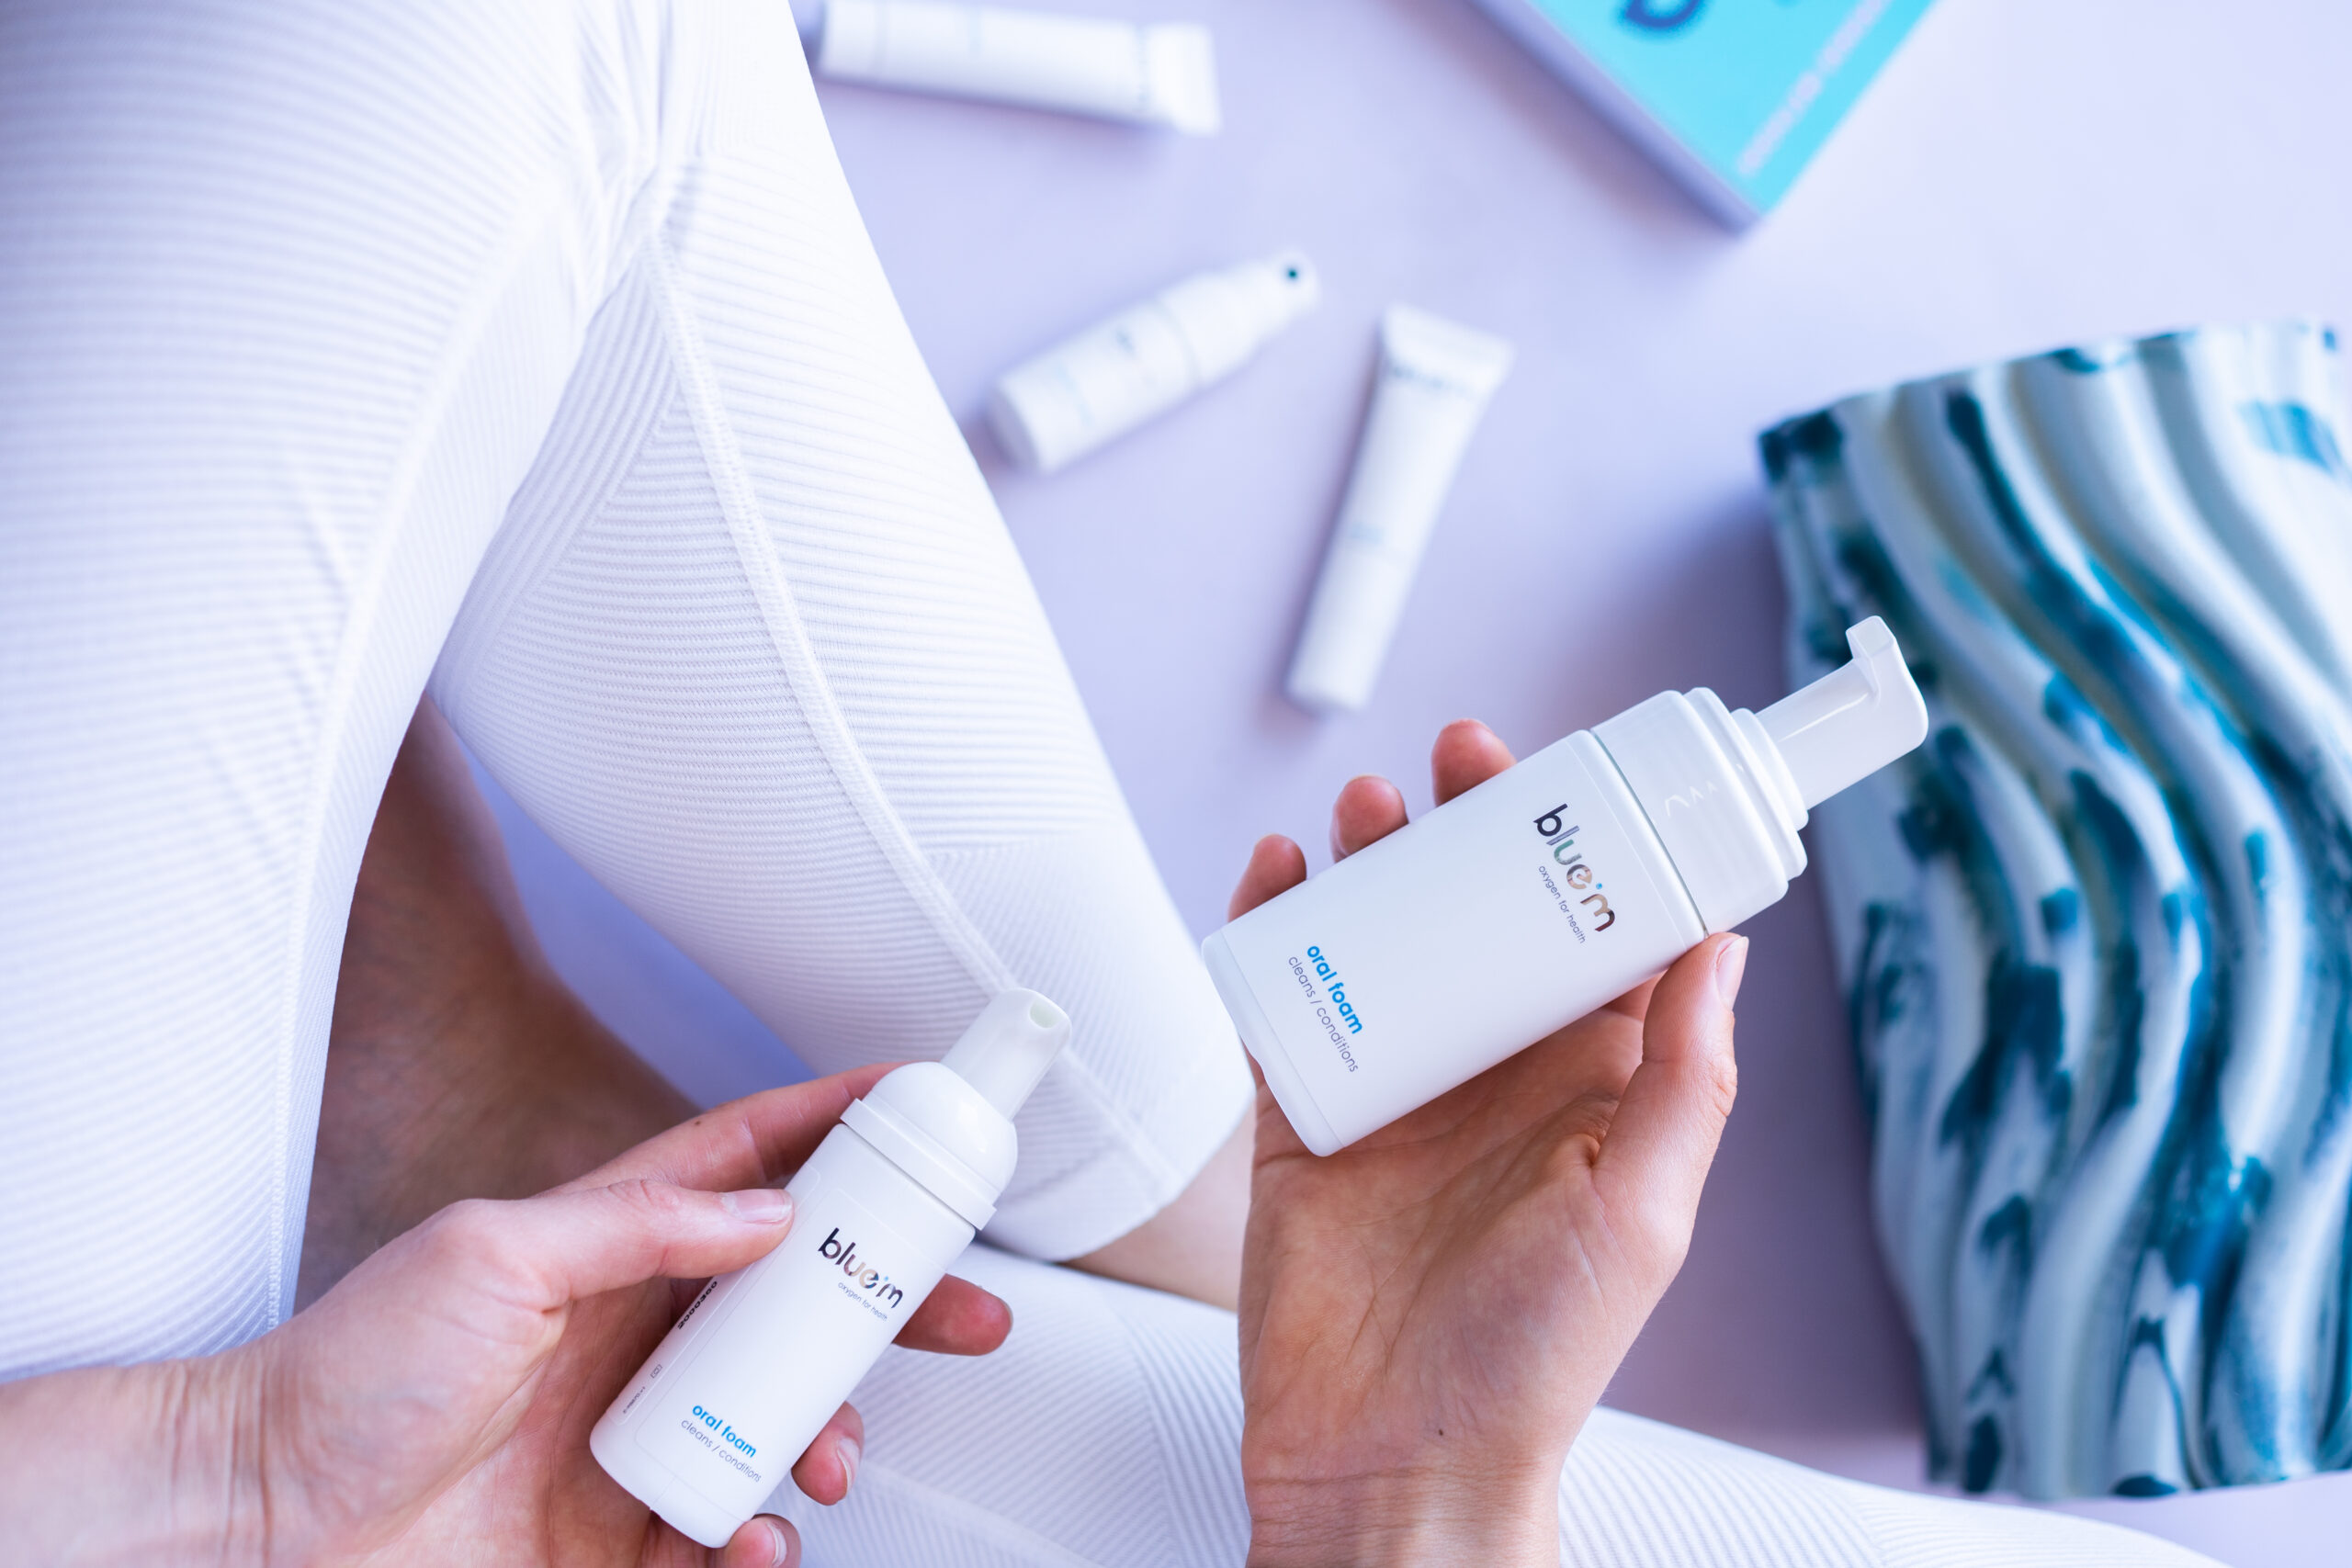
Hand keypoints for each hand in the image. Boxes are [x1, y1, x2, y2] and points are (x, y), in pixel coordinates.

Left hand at [0, 1069, 1009, 1566]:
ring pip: (784, 1420)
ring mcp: (638, 1432)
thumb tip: (765, 1212)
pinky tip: (748, 1536)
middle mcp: (641, 1333)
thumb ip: (637, 1224)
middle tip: (969, 1311)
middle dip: (895, 1300)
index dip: (836, 1126)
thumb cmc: (349, 1371)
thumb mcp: (492, 1256)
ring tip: (826, 1455)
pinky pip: (729, 1531)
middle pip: (802, 1298)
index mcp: (613, 1245)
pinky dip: (760, 1540)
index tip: (918, 1103)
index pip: (750, 1164)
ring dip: (831, 1433)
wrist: (265, 1518)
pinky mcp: (623, 1532)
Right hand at [1232, 720, 1745, 1567]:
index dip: (1586, 848)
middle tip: (1458, 760)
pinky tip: (1275, 875)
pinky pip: (1286, 999)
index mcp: (1586, 1087)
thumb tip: (1724, 945)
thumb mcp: (1642, 1214)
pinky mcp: (1304, 1115)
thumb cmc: (1533, 1364)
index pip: (1595, 936)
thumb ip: (1685, 1079)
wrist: (1392, 1459)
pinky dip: (1272, 928)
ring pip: (1384, 938)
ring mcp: (1396, 1087)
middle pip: (1482, 913)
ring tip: (1365, 805)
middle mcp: (1494, 1073)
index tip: (1576, 775)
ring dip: (1372, 860)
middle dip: (1469, 826)